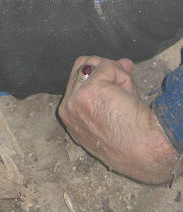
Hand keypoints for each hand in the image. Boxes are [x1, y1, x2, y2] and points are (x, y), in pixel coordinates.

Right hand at [58, 56, 176, 183]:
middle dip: (107, 70)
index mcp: (70, 118)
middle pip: (81, 67)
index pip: (77, 80)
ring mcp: (75, 100)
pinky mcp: (88, 91)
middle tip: (127, 88)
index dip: (100, 75)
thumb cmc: (136, 142)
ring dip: (116, 74)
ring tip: (129, 95)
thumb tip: (124, 63)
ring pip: (93, 64)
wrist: (146, 151)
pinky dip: (123, 77)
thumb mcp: (117, 112)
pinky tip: (130, 96)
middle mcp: (67, 110)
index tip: (120, 86)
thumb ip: (114, 86)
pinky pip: (107, 67)